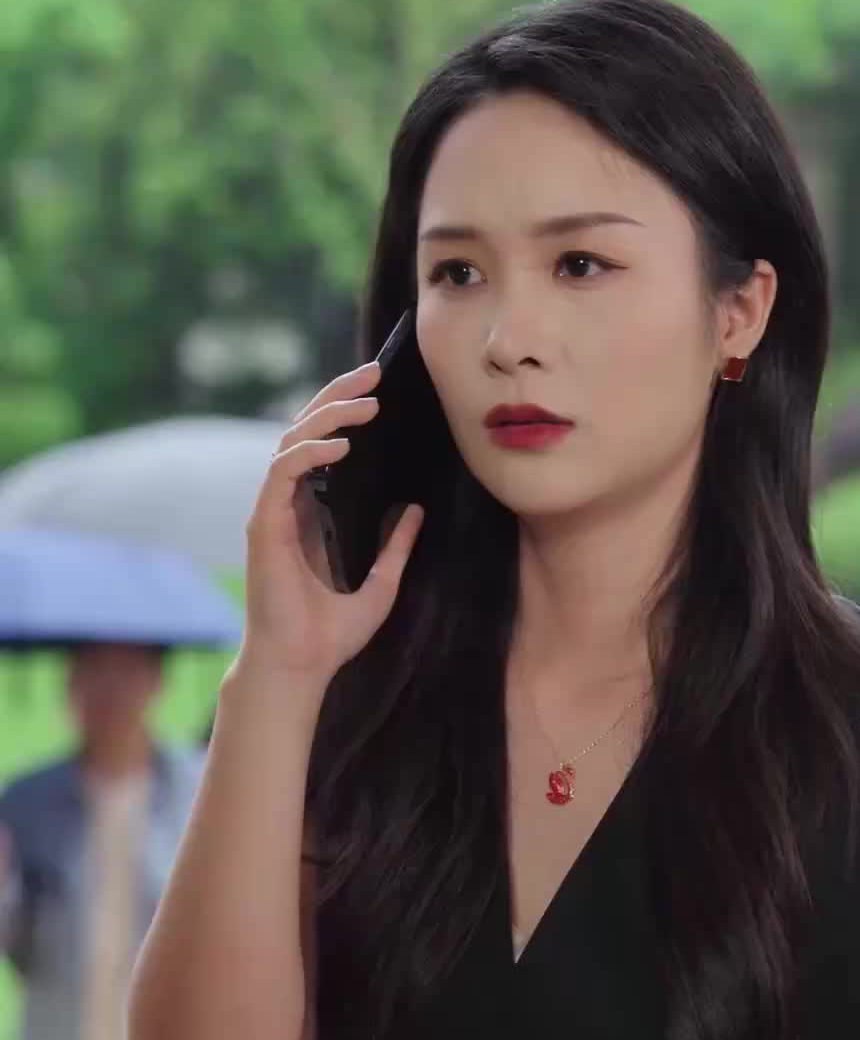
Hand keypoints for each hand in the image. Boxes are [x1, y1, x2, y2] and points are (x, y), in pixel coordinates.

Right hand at [241, 359, 423, 685]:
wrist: (301, 666)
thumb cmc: (330, 636)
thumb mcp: (381, 584)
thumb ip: (395, 547)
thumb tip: (415, 511)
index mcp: (311, 515)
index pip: (323, 447)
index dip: (345, 414)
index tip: (380, 391)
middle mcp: (287, 506)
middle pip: (305, 432)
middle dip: (338, 397)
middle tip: (374, 373)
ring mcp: (271, 513)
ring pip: (291, 442)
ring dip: (327, 416)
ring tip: (366, 402)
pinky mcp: (263, 525)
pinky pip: (282, 473)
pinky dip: (308, 453)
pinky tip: (341, 446)